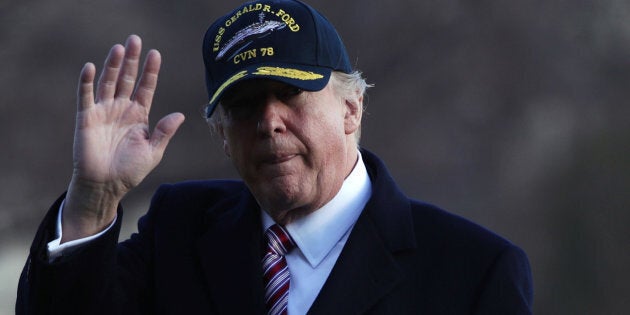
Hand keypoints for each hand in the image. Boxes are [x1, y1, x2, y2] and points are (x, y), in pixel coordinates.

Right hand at [62, 35, 184, 241]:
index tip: (155, 54)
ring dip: (113, 66)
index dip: (150, 72)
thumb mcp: (153, 151)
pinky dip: (87, 82)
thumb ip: (164, 132)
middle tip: (135, 39)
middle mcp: (121, 109)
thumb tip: (180, 115)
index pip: (146, 88)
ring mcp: (104, 112)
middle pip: (127, 79)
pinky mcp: (87, 118)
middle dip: (131, 60)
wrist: (106, 186)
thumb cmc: (130, 171)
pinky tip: (91, 67)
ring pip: (109, 83)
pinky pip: (86, 96)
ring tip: (119, 48)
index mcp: (139, 116)